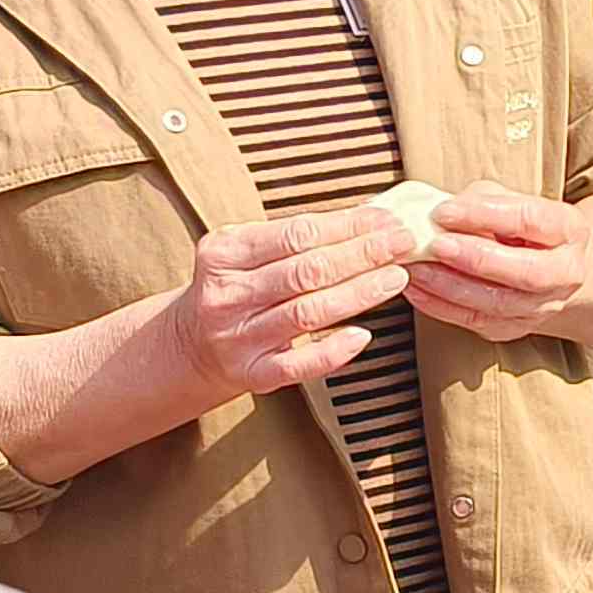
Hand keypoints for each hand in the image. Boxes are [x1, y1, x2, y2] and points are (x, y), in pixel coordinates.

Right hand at [166, 207, 419, 399]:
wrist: (189, 343)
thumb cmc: (235, 287)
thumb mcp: (245, 252)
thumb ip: (293, 237)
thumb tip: (367, 218)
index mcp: (224, 253)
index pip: (296, 234)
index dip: (347, 226)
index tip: (386, 219)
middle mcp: (227, 294)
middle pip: (306, 271)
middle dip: (362, 254)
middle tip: (403, 243)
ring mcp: (238, 337)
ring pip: (308, 312)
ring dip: (359, 293)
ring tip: (396, 277)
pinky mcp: (251, 373)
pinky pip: (298, 364)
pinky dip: (333, 351)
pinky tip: (363, 335)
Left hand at [403, 184, 592, 343]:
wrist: (546, 266)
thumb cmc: (522, 227)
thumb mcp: (509, 200)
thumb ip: (480, 201)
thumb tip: (440, 210)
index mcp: (568, 230)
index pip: (530, 219)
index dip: (485, 214)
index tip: (445, 210)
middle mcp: (565, 272)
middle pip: (526, 272)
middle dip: (477, 258)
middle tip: (437, 245)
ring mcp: (543, 306)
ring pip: (497, 303)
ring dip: (451, 285)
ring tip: (418, 267)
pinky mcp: (515, 327)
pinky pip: (475, 321)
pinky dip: (440, 305)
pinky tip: (418, 288)